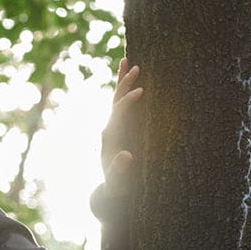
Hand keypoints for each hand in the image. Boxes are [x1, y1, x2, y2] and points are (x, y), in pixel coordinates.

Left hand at [101, 58, 143, 195]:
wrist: (112, 188)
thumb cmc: (118, 185)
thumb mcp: (119, 181)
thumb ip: (119, 170)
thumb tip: (125, 156)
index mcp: (110, 137)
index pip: (118, 114)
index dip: (127, 102)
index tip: (141, 91)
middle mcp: (110, 128)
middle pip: (115, 101)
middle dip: (124, 85)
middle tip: (136, 67)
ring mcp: (114, 126)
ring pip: (117, 99)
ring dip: (122, 81)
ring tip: (128, 61)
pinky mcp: (120, 127)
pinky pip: (121, 104)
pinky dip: (125, 89)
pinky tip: (129, 75)